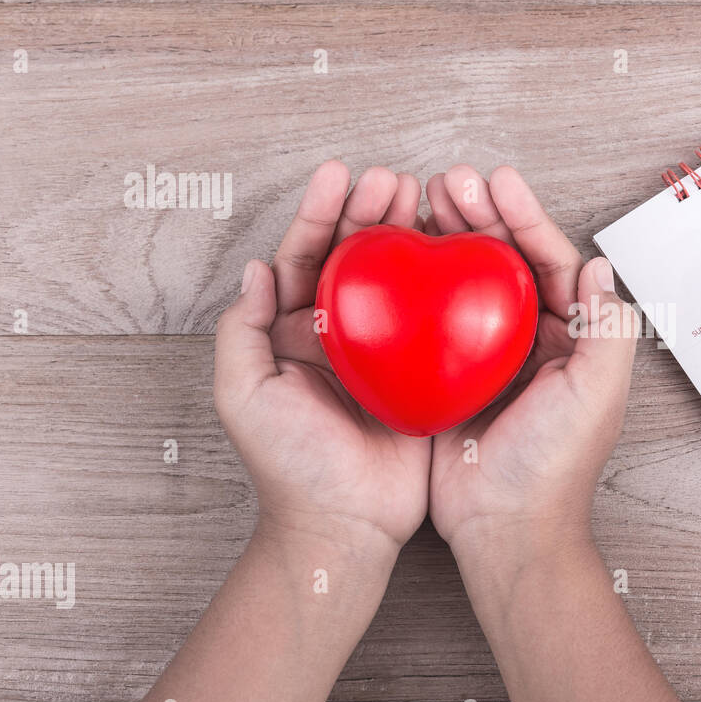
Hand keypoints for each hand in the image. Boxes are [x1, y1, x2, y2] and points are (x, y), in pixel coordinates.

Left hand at [213, 161, 431, 559]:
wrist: (344, 526)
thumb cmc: (289, 469)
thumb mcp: (243, 398)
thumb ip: (241, 332)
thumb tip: (258, 269)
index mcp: (294, 334)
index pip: (306, 259)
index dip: (320, 214)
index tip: (338, 175)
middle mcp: (341, 336)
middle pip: (355, 258)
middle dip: (370, 212)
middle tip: (393, 180)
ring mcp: (385, 354)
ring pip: (399, 279)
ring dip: (409, 235)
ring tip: (425, 198)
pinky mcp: (423, 375)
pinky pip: (437, 320)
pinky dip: (447, 283)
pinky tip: (459, 253)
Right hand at [422, 165, 638, 563]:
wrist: (504, 530)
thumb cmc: (554, 468)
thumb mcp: (598, 393)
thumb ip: (608, 328)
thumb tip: (599, 265)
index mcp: (571, 338)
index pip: (550, 261)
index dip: (525, 217)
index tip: (498, 182)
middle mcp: (530, 340)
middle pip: (503, 261)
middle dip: (479, 215)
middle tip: (448, 182)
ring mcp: (484, 357)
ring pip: (463, 280)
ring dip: (444, 238)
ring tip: (418, 202)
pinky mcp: (445, 377)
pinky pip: (428, 318)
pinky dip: (413, 283)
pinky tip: (392, 258)